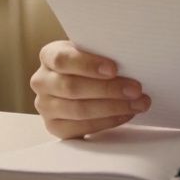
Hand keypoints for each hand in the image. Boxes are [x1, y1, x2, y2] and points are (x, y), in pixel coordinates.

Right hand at [30, 40, 150, 138]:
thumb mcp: (92, 52)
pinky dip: (108, 121)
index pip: (62, 59)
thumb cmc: (91, 64)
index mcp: (49, 56)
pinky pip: (82, 128)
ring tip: (138, 103)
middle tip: (136, 89)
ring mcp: (45, 106)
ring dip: (113, 107)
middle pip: (72, 87)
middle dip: (108, 89)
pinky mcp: (55, 127)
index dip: (88, 65)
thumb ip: (102, 53)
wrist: (83, 83)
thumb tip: (130, 60)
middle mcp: (42, 81)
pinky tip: (126, 114)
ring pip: (79, 110)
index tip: (114, 69)